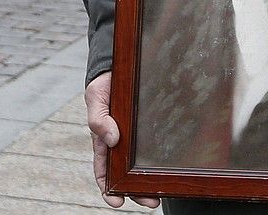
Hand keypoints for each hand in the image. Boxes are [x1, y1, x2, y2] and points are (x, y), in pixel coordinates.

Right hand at [85, 73, 159, 209]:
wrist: (120, 66)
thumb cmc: (103, 85)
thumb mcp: (95, 100)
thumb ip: (98, 120)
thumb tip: (112, 139)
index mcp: (105, 140)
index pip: (104, 171)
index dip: (109, 190)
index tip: (117, 202)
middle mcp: (122, 141)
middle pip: (127, 174)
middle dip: (137, 191)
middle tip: (152, 202)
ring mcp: (137, 135)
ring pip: (143, 163)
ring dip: (151, 180)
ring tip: (163, 192)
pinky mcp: (152, 126)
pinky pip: (157, 144)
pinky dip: (162, 158)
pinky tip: (173, 166)